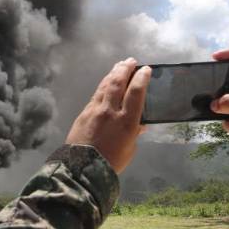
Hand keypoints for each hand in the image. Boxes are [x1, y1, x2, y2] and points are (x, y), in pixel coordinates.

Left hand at [66, 58, 150, 172]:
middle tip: (131, 61)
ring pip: (105, 86)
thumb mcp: (130, 149)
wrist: (81, 168)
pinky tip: (106, 83)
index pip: (136, 92)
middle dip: (125, 69)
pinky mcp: (84, 113)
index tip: (146, 70)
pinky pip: (95, 94)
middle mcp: (110, 111)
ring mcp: (95, 110)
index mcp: (126, 121)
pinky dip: (103, 85)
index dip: (142, 78)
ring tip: (119, 66)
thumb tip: (140, 124)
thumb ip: (134, 133)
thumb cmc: (111, 162)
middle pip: (118, 83)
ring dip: (113, 74)